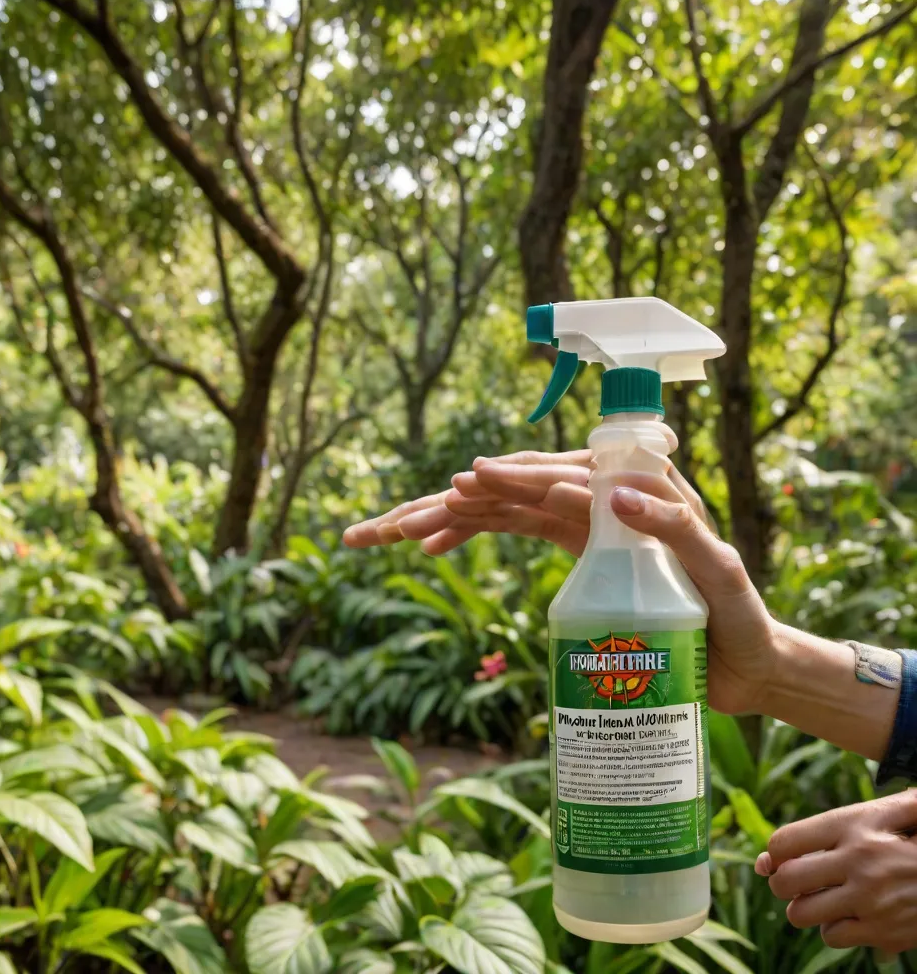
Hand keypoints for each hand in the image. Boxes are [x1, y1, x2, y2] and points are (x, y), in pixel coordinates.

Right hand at [342, 448, 775, 714]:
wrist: (746, 664)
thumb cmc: (741, 622)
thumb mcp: (719, 576)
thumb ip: (676, 527)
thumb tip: (612, 492)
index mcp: (637, 490)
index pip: (561, 476)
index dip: (508, 480)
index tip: (464, 484)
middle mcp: (604, 498)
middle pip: (516, 489)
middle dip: (455, 502)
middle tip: (397, 523)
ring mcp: (586, 523)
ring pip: (505, 508)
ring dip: (451, 516)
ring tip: (394, 531)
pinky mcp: (577, 551)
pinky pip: (516, 530)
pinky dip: (475, 532)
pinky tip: (438, 542)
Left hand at [756, 791, 916, 952]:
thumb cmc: (913, 836)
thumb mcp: (884, 812)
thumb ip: (825, 828)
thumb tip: (766, 859)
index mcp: (853, 825)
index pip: (784, 842)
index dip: (773, 854)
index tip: (777, 859)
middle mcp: (858, 862)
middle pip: (786, 882)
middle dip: (781, 883)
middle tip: (792, 881)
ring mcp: (870, 900)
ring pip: (802, 914)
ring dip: (804, 908)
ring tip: (819, 898)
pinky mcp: (884, 931)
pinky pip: (833, 937)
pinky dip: (833, 929)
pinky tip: (848, 915)